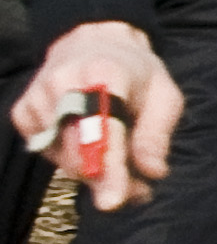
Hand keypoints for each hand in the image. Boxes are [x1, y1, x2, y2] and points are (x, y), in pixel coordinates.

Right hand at [12, 22, 181, 209]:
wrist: (93, 42)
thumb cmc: (135, 73)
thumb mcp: (164, 96)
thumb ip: (157, 135)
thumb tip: (152, 172)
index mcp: (104, 73)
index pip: (103, 130)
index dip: (109, 169)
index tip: (112, 201)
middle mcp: (64, 82)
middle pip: (79, 151)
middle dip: (109, 181)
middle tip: (138, 190)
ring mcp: (38, 96)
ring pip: (63, 158)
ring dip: (94, 175)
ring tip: (120, 167)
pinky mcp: (24, 111)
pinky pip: (46, 153)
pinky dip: (70, 161)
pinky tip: (88, 146)